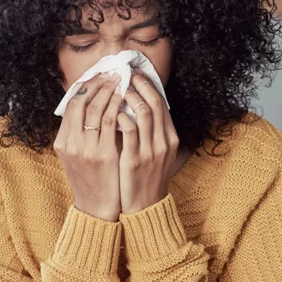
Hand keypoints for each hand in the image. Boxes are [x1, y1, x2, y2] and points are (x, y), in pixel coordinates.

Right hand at [54, 72, 122, 221]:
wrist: (96, 208)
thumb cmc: (91, 180)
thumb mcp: (77, 157)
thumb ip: (79, 135)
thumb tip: (90, 108)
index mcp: (63, 142)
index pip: (71, 105)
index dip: (85, 87)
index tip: (98, 76)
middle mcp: (71, 144)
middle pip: (80, 102)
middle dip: (97, 84)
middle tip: (111, 73)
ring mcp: (85, 149)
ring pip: (95, 109)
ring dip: (108, 91)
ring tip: (120, 80)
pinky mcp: (102, 155)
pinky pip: (109, 122)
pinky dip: (116, 107)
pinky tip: (125, 99)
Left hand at [117, 73, 179, 214]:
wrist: (145, 206)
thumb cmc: (147, 177)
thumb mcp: (158, 153)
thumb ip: (154, 132)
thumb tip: (142, 107)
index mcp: (170, 138)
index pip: (162, 103)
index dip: (149, 86)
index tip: (136, 75)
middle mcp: (163, 142)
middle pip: (154, 103)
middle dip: (139, 85)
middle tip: (124, 75)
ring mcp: (150, 151)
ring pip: (143, 113)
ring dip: (129, 97)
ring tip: (117, 90)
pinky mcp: (134, 160)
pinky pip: (128, 131)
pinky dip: (120, 117)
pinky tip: (111, 113)